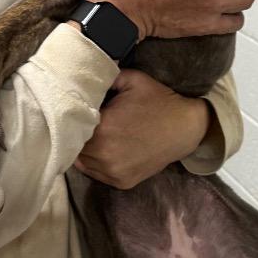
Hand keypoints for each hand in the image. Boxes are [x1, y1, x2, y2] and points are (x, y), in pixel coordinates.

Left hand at [73, 70, 212, 187]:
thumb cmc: (159, 101)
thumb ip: (104, 76)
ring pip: (83, 162)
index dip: (73, 118)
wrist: (186, 127)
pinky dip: (97, 162)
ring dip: (84, 150)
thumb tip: (83, 75)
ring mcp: (113, 172)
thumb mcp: (132, 79)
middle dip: (78, 134)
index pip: (72, 126)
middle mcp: (104, 155)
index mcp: (102, 129)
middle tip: (86, 122)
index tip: (78, 110)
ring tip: (95, 136)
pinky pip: (97, 173)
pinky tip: (107, 148)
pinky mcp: (122, 182)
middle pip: (74, 146)